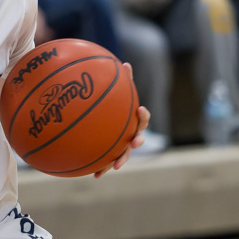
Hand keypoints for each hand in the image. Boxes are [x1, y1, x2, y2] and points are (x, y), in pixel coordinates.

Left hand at [94, 63, 150, 177]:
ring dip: (122, 159)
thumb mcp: (114, 93)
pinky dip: (102, 170)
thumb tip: (125, 63)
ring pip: (124, 155)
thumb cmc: (111, 107)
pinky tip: (95, 176)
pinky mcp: (110, 156)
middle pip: (137, 138)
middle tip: (135, 141)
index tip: (140, 110)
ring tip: (117, 165)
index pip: (142, 118)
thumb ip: (121, 81)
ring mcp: (121, 147)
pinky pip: (106, 164)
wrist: (100, 125)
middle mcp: (130, 135)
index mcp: (132, 121)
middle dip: (137, 141)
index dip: (143, 115)